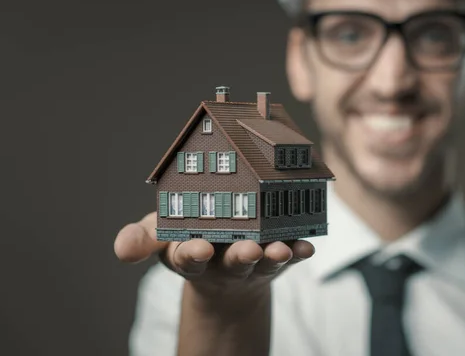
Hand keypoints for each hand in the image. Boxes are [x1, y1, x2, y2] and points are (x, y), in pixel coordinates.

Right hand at [114, 211, 314, 300]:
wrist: (218, 264)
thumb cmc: (188, 239)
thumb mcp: (160, 236)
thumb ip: (142, 239)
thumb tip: (122, 248)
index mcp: (191, 254)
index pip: (188, 257)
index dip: (192, 254)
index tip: (198, 250)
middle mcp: (222, 262)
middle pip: (232, 262)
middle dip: (240, 257)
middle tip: (248, 251)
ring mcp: (252, 261)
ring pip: (263, 262)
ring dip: (273, 256)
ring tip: (281, 250)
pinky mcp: (275, 258)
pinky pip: (289, 257)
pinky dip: (297, 253)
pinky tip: (306, 247)